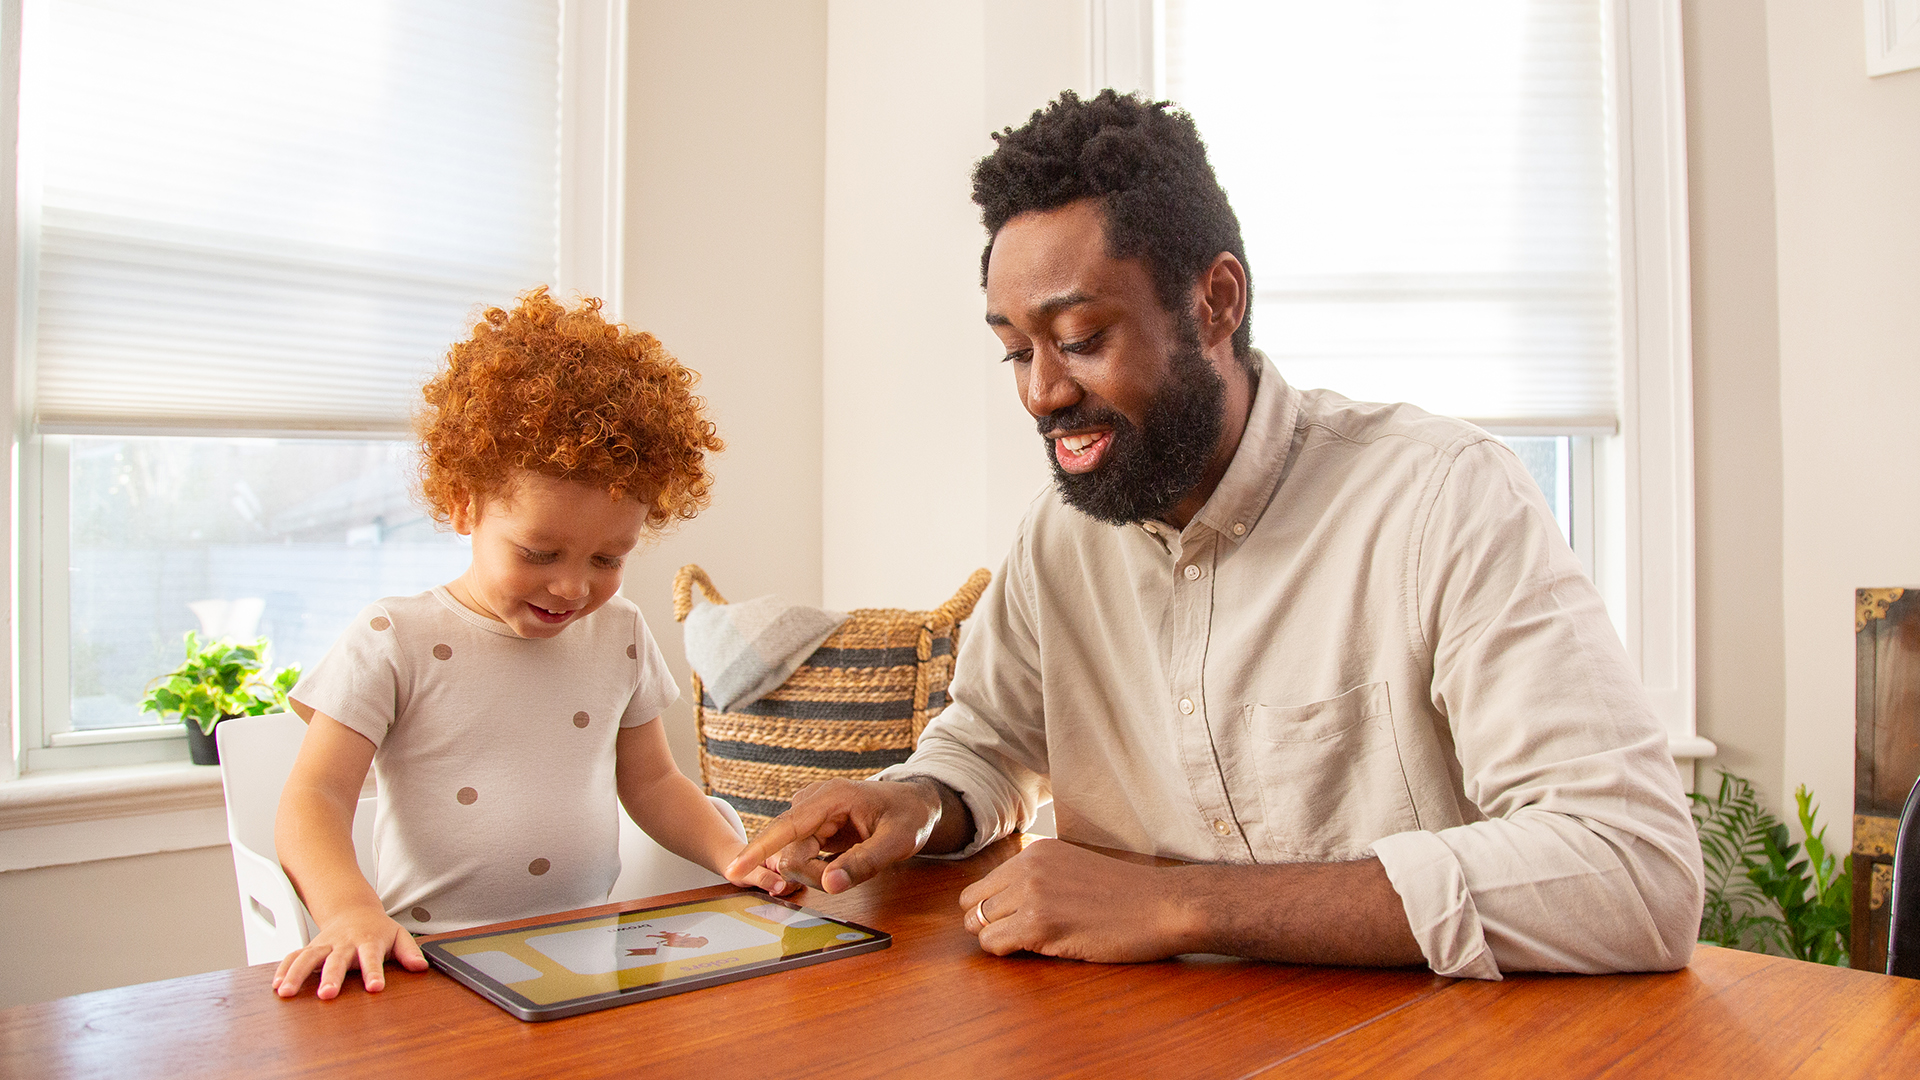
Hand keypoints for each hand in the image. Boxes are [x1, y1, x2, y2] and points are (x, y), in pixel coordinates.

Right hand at [272, 907, 427, 999]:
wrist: (354, 910)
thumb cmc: (377, 929)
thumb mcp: (399, 935)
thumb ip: (409, 951)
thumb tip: (420, 966)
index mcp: (368, 941)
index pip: (372, 957)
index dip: (374, 972)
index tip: (375, 987)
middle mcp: (343, 943)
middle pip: (336, 960)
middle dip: (331, 977)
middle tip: (327, 994)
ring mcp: (324, 946)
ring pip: (308, 957)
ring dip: (297, 974)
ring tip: (286, 992)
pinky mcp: (310, 948)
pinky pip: (294, 956)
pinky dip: (283, 969)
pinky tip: (276, 985)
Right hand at [725, 778, 942, 893]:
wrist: (915, 803)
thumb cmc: (908, 817)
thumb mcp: (896, 842)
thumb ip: (863, 864)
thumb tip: (830, 886)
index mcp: (831, 797)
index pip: (786, 827)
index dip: (759, 850)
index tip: (734, 869)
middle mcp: (814, 802)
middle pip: (790, 850)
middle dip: (811, 874)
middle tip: (848, 878)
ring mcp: (811, 813)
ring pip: (795, 855)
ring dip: (815, 872)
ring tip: (852, 865)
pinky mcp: (813, 825)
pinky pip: (801, 853)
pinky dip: (814, 869)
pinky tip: (835, 866)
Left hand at [958, 839, 1194, 962]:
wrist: (1163, 906)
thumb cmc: (1127, 895)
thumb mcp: (1075, 869)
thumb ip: (1040, 878)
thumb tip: (1007, 903)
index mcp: (1036, 852)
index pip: (984, 884)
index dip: (994, 909)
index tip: (1015, 922)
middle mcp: (1028, 868)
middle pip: (972, 903)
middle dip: (987, 924)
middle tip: (1016, 938)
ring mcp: (1032, 894)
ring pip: (979, 926)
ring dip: (998, 940)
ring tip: (1031, 944)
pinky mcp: (1039, 924)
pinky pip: (994, 944)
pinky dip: (1006, 953)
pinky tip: (1036, 950)